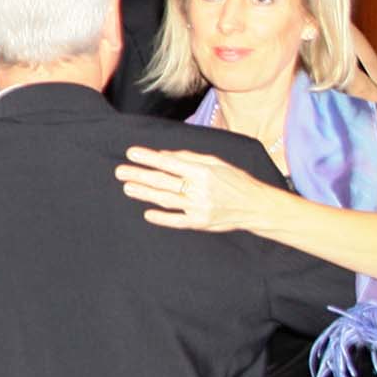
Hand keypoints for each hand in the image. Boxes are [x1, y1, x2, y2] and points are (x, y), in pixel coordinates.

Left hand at [117, 146, 271, 231]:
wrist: (256, 206)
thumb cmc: (235, 180)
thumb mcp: (216, 163)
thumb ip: (189, 158)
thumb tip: (163, 155)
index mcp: (204, 172)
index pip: (170, 163)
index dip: (149, 158)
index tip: (131, 153)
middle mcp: (200, 190)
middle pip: (163, 182)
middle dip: (140, 176)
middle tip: (120, 172)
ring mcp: (199, 208)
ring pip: (166, 200)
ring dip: (145, 194)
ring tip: (127, 188)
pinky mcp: (200, 224)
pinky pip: (176, 221)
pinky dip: (161, 218)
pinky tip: (147, 213)